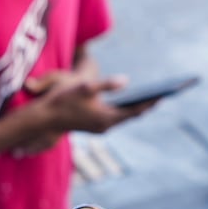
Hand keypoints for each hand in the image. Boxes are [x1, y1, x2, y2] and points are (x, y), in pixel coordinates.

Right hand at [24, 71, 151, 137]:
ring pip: (123, 116)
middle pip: (132, 114)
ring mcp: (100, 127)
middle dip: (146, 104)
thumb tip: (126, 81)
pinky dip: (124, 109)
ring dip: (136, 106)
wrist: (44, 118)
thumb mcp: (85, 86)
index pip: (135, 110)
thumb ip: (106, 84)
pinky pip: (115, 117)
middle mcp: (106, 126)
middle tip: (163, 93)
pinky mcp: (94, 125)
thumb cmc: (63, 100)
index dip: (150, 102)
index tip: (163, 94)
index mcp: (106, 118)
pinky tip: (131, 100)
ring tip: (151, 95)